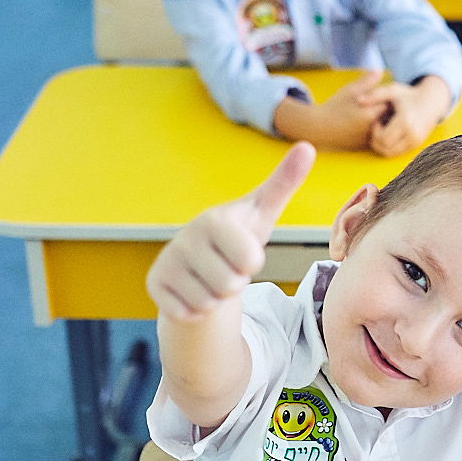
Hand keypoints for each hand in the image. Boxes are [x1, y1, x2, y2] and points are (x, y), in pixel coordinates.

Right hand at [146, 142, 315, 321]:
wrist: (199, 261)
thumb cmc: (237, 234)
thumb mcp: (262, 211)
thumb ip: (284, 182)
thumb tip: (307, 146)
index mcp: (213, 220)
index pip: (249, 261)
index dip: (252, 263)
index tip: (242, 250)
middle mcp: (183, 238)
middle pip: (230, 285)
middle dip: (235, 283)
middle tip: (226, 267)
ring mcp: (166, 262)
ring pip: (209, 302)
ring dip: (216, 298)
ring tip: (211, 277)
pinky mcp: (153, 285)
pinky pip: (188, 314)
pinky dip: (197, 310)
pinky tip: (194, 290)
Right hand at [275, 70, 388, 150]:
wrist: (318, 128)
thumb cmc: (333, 107)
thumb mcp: (349, 90)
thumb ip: (366, 81)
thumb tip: (380, 70)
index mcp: (370, 114)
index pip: (390, 104)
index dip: (388, 99)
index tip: (387, 95)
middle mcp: (371, 129)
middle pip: (390, 119)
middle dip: (389, 111)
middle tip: (386, 104)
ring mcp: (368, 140)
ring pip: (384, 130)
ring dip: (384, 122)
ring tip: (378, 114)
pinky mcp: (363, 147)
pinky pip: (376, 138)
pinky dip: (376, 131)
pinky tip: (369, 124)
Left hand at [358, 76, 450, 156]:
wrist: (431, 101)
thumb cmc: (408, 94)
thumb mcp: (392, 90)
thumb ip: (375, 94)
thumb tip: (358, 100)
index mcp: (405, 122)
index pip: (383, 138)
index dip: (375, 132)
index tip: (376, 121)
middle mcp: (412, 135)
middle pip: (385, 149)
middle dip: (376, 141)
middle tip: (377, 128)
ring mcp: (415, 142)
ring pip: (391, 154)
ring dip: (382, 146)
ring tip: (383, 131)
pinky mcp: (416, 145)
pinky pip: (398, 152)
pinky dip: (390, 147)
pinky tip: (390, 134)